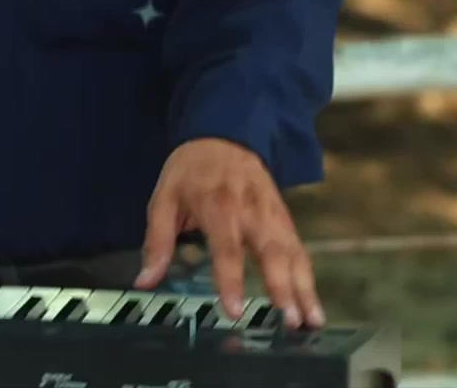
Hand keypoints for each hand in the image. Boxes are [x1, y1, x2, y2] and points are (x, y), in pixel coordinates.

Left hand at [135, 138, 323, 328]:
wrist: (223, 134)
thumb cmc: (190, 171)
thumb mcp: (164, 198)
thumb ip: (157, 242)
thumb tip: (145, 280)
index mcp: (218, 206)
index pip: (227, 249)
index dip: (232, 281)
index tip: (235, 311)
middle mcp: (251, 211)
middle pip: (271, 252)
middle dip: (283, 288)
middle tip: (289, 322)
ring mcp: (272, 213)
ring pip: (293, 253)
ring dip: (304, 288)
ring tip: (311, 321)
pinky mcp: (284, 217)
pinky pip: (298, 248)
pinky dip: (308, 276)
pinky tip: (312, 303)